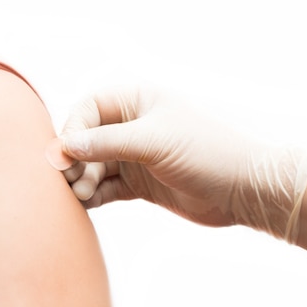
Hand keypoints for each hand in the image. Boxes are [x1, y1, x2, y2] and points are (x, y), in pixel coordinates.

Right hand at [54, 88, 306, 241]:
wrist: (244, 190)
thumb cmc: (207, 152)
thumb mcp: (154, 142)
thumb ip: (107, 143)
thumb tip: (63, 147)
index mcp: (138, 101)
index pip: (89, 109)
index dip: (73, 130)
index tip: (66, 155)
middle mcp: (132, 127)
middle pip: (86, 140)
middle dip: (76, 160)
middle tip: (74, 181)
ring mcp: (135, 156)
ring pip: (93, 166)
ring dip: (83, 181)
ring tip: (82, 196)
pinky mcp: (139, 184)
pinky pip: (106, 187)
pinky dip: (94, 196)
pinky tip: (88, 204)